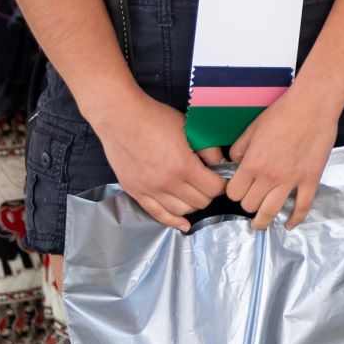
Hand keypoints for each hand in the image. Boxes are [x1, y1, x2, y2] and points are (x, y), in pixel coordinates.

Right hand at [90, 90, 227, 231]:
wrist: (121, 119)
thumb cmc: (156, 119)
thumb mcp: (189, 129)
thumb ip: (208, 149)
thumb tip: (221, 164)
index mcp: (183, 166)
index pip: (214, 188)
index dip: (222, 184)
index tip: (221, 177)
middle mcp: (166, 183)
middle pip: (200, 202)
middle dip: (209, 193)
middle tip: (209, 183)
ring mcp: (149, 190)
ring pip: (181, 211)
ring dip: (193, 205)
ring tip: (195, 193)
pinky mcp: (136, 192)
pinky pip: (157, 214)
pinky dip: (173, 221)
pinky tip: (183, 225)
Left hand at [226, 81, 341, 229]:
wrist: (313, 105)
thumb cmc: (282, 112)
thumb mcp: (252, 128)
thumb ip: (239, 149)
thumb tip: (234, 163)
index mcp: (252, 163)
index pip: (234, 193)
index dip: (234, 192)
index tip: (239, 189)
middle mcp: (269, 176)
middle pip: (250, 205)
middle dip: (248, 203)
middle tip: (252, 197)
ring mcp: (291, 180)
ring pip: (271, 212)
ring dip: (263, 221)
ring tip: (260, 223)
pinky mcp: (310, 179)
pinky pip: (303, 206)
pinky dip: (295, 219)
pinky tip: (290, 224)